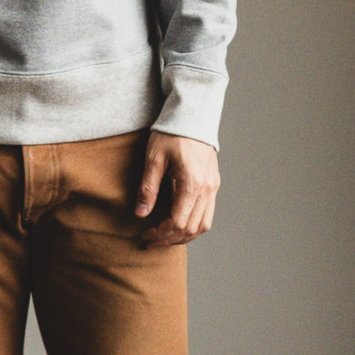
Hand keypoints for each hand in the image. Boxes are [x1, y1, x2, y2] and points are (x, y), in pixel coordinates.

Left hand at [135, 131, 219, 246]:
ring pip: (203, 225)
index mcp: (192, 184)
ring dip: (184, 236)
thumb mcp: (154, 158)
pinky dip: (194, 224)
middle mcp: (207, 189)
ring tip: (164, 236)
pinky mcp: (213, 183)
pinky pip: (207, 213)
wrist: (191, 114)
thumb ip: (148, 188)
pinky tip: (178, 222)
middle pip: (192, 229)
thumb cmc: (171, 133)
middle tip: (151, 239)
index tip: (146, 234)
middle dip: (170, 239)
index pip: (178, 223)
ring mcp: (212, 187)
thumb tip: (141, 214)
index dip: (161, 234)